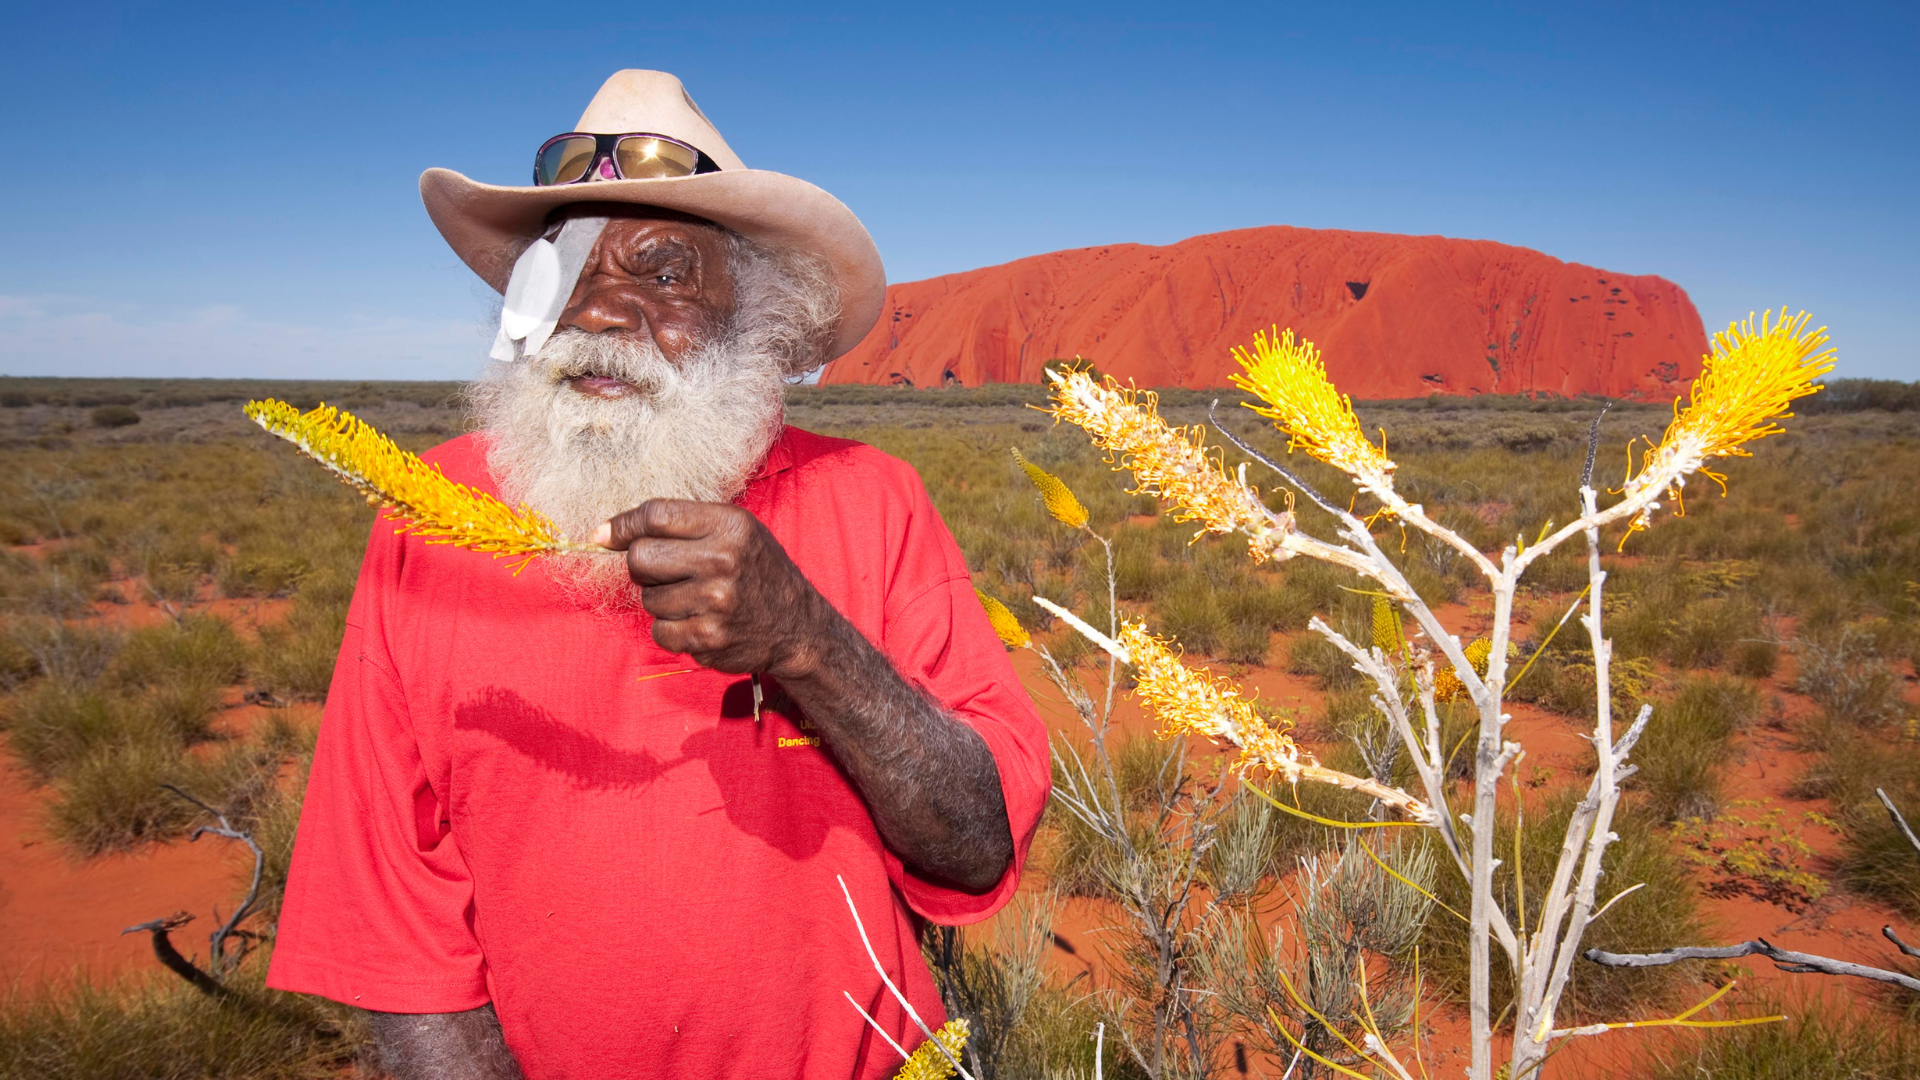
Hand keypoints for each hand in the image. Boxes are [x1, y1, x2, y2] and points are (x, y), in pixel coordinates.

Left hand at [593, 500, 824, 676]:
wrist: (797, 627)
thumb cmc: (756, 571)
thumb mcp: (734, 531)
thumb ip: (680, 525)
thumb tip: (602, 535)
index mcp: (729, 525)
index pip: (655, 515)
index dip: (623, 525)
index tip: (606, 536)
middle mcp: (723, 561)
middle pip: (640, 557)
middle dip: (642, 566)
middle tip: (664, 572)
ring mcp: (716, 602)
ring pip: (647, 598)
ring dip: (662, 601)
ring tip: (694, 599)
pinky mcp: (708, 638)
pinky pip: (659, 631)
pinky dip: (672, 629)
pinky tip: (698, 622)